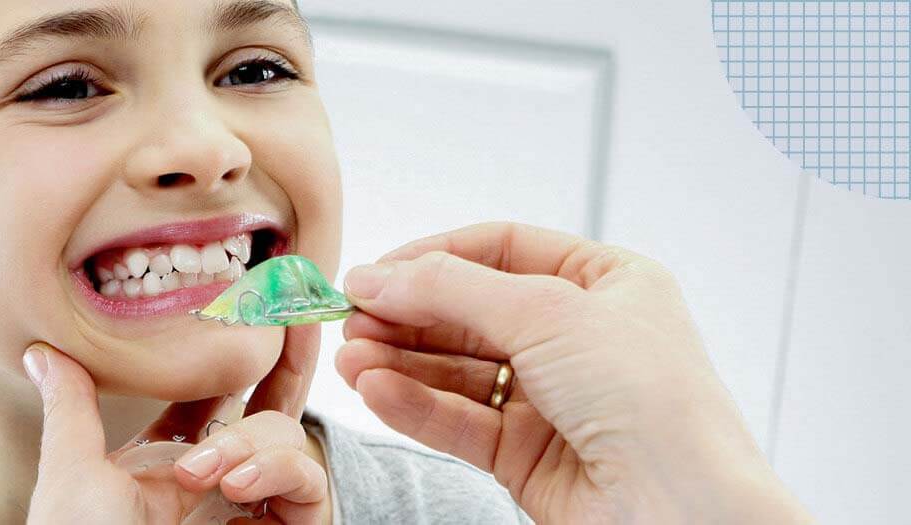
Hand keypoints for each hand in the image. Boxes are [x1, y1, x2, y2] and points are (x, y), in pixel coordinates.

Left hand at [24, 325, 327, 523]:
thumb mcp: (72, 478)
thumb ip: (72, 408)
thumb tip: (42, 348)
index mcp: (169, 467)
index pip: (215, 400)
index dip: (235, 355)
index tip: (249, 303)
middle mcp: (219, 484)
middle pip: (267, 408)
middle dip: (282, 365)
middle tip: (292, 319)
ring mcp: (254, 510)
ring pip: (290, 437)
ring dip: (254, 440)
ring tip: (209, 471)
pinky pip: (310, 484)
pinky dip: (281, 470)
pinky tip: (239, 482)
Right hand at [335, 222, 811, 523]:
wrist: (683, 513)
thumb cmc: (652, 401)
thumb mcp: (548, 314)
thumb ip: (453, 290)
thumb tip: (377, 276)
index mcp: (606, 283)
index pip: (503, 250)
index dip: (436, 256)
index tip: (377, 270)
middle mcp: (580, 337)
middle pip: (472, 312)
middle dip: (409, 314)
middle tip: (351, 317)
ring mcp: (553, 398)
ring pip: (458, 370)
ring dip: (401, 361)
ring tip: (351, 358)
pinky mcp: (529, 454)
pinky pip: (460, 419)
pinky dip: (415, 404)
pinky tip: (376, 390)